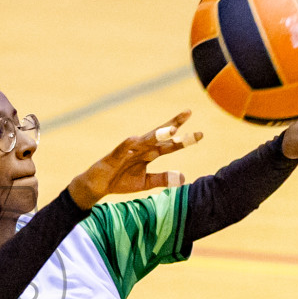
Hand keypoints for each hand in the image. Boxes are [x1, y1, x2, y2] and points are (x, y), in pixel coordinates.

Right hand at [68, 111, 203, 208]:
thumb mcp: (145, 183)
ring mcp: (127, 151)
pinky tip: (135, 139)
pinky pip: (122, 149)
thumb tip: (184, 178)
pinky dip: (129, 144)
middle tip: (188, 112)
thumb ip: (163, 179)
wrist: (96, 186)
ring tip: (171, 130)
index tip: (200, 134)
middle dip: (174, 125)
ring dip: (157, 135)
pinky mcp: (113, 156)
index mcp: (149, 155)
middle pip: (160, 136)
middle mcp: (140, 149)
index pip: (169, 145)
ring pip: (145, 140)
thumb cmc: (120, 181)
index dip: (183, 139)